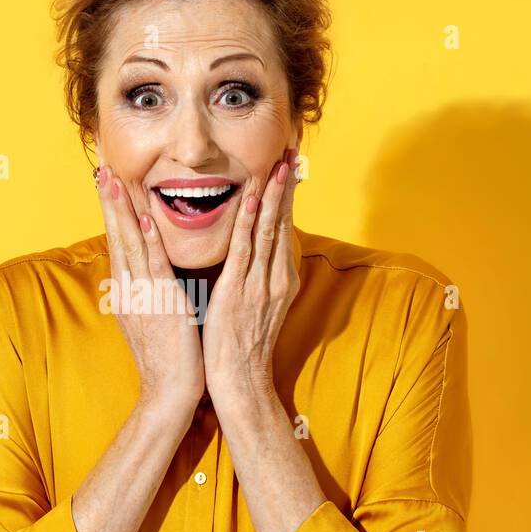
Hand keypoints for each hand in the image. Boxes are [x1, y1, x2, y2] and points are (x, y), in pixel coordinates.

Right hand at [96, 165, 204, 419]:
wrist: (169, 390)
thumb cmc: (167, 356)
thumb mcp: (151, 315)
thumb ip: (147, 290)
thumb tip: (146, 271)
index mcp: (128, 289)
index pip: (119, 241)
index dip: (113, 211)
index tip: (108, 182)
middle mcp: (129, 288)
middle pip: (117, 236)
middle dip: (110, 201)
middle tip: (102, 168)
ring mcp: (142, 295)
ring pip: (130, 244)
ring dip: (123, 210)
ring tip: (114, 180)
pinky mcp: (161, 303)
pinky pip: (154, 267)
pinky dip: (148, 242)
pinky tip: (144, 220)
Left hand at [201, 147, 299, 414]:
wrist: (239, 382)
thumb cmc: (241, 346)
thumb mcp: (257, 305)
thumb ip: (258, 277)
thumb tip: (255, 252)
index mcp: (280, 279)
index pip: (285, 227)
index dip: (287, 195)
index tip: (289, 165)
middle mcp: (276, 278)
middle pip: (284, 222)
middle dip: (287, 185)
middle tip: (292, 149)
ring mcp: (260, 285)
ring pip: (269, 231)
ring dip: (273, 195)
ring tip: (279, 163)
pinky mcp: (238, 293)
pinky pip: (245, 252)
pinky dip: (250, 225)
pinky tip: (254, 201)